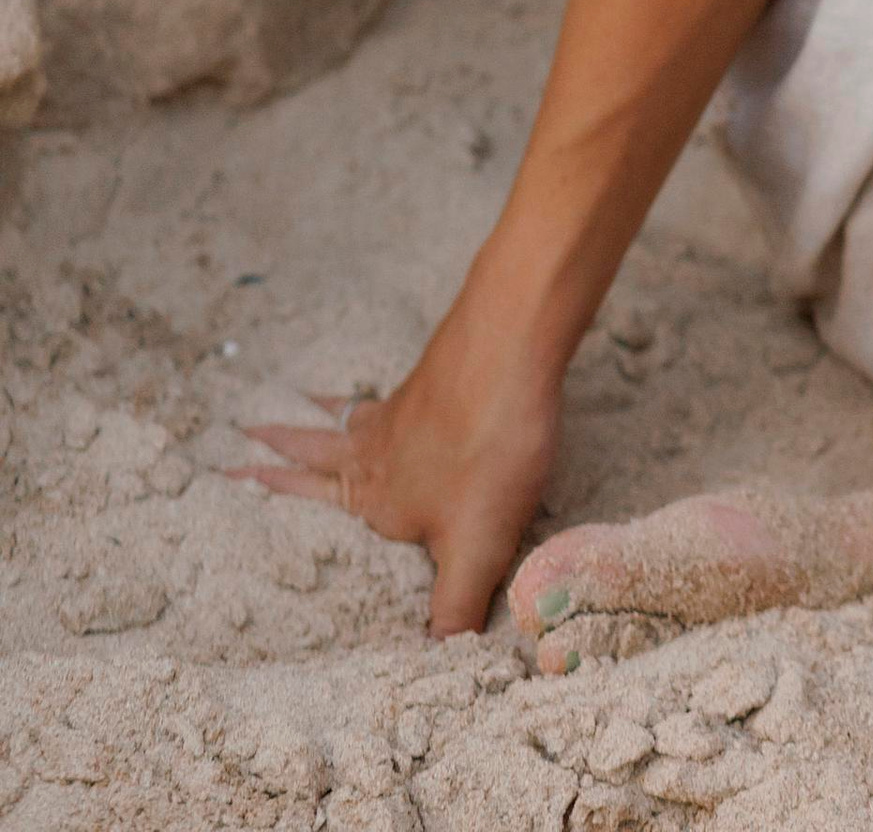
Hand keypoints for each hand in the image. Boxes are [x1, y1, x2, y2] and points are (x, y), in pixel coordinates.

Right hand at [235, 297, 561, 634]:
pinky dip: (373, 400)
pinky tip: (386, 398)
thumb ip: (455, 608)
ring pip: (348, 418)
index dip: (269, 492)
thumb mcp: (477, 544)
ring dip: (320, 418)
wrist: (514, 344)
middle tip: (237, 434)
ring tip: (298, 407)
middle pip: (315, 448)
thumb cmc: (488, 447)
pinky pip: (390, 396)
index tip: (226, 480)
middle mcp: (376, 451)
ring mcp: (404, 410)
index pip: (306, 499)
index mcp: (372, 497)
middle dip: (278, 448)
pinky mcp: (436, 379)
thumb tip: (440, 660)